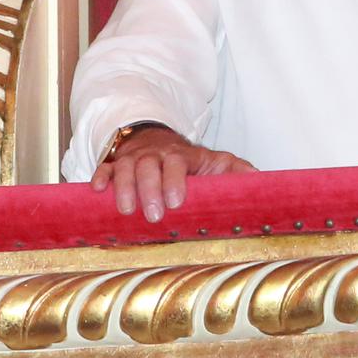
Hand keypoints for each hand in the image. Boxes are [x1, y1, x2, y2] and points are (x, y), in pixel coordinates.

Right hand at [90, 125, 256, 222]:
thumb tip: (260, 180)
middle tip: (155, 215)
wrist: (158, 141)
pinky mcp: (115, 165)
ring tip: (127, 210)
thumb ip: (236, 171)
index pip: (177, 163)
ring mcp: (133, 159)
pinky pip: (104, 168)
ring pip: (125, 168)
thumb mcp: (216, 162)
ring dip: (125, 188)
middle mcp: (155, 154)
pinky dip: (99, 177)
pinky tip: (97, 191)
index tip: (177, 202)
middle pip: (150, 166)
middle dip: (151, 190)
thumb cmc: (190, 161)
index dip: (175, 180)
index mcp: (181, 155)